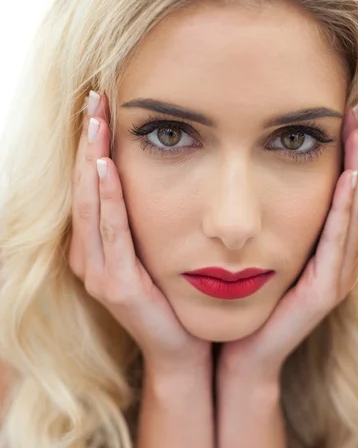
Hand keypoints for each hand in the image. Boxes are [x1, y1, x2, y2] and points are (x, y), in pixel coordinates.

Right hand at [68, 92, 210, 375]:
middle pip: (83, 188)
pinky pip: (112, 232)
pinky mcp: (116, 285)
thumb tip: (153, 174)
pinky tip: (107, 168)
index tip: (100, 108)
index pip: (90, 187)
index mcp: (97, 248)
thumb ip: (146, 220)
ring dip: (91, 160)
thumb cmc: (174, 297)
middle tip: (94, 99)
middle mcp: (89, 258)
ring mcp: (98, 272)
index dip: (90, 147)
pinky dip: (107, 199)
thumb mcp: (157, 251)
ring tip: (95, 121)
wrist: (184, 348)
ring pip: (90, 204)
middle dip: (87, 143)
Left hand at [218, 106, 357, 384]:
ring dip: (356, 175)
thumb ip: (262, 221)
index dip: (343, 158)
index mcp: (319, 250)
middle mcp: (333, 261)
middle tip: (354, 115)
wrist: (238, 352)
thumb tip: (243, 181)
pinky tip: (346, 181)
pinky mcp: (324, 291)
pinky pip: (336, 243)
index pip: (337, 195)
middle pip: (351, 199)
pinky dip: (343, 211)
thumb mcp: (255, 251)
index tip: (339, 118)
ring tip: (357, 136)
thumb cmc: (240, 301)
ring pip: (349, 216)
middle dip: (355, 156)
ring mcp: (333, 276)